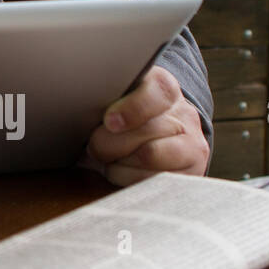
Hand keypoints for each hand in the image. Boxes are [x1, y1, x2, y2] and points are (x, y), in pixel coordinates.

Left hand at [84, 65, 209, 185]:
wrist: (150, 137)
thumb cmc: (117, 116)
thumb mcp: (111, 98)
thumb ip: (100, 96)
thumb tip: (76, 99)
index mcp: (162, 87)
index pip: (157, 93)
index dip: (132, 109)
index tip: (109, 121)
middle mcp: (183, 114)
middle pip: (147, 131)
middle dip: (109, 142)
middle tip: (93, 145)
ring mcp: (191, 144)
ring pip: (150, 156)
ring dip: (118, 162)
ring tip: (109, 158)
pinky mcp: (192, 172)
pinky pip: (154, 181)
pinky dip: (128, 179)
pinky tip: (121, 170)